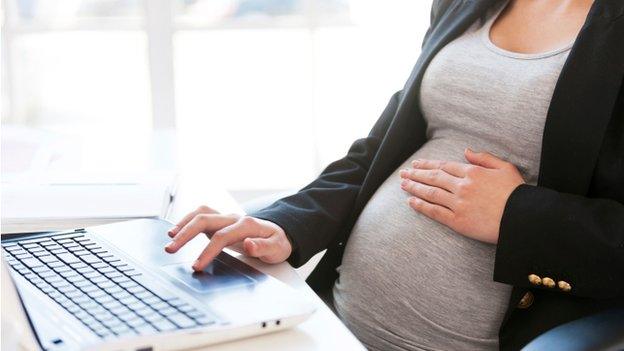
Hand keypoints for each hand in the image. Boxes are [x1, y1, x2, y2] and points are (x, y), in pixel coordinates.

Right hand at [164, 206, 291, 270]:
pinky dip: (187, 221)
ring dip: (183, 224)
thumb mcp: (277, 248)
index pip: (222, 237)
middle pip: (205, 219)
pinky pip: (200, 216)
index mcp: (247, 225)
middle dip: (186, 234)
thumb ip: (263, 247)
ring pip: (201, 213)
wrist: (279, 234)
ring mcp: (226, 218)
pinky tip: (176, 231)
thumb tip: (248, 244)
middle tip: (170, 249)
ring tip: (170, 238)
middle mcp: (233, 218)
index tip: (196, 265)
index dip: (207, 251)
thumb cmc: (277, 242)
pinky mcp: (220, 222)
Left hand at [399, 148, 524, 243]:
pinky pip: (435, 212)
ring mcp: (458, 204)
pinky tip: (411, 201)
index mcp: (473, 172)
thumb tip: (466, 151)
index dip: (428, 164)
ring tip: (403, 184)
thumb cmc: (517, 193)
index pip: (444, 166)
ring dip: (414, 188)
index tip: (417, 164)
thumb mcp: (505, 168)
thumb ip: (484, 158)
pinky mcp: (458, 221)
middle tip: (403, 173)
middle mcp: (462, 186)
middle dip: (416, 174)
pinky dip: (421, 206)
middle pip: (433, 178)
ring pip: (431, 193)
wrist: (523, 218)